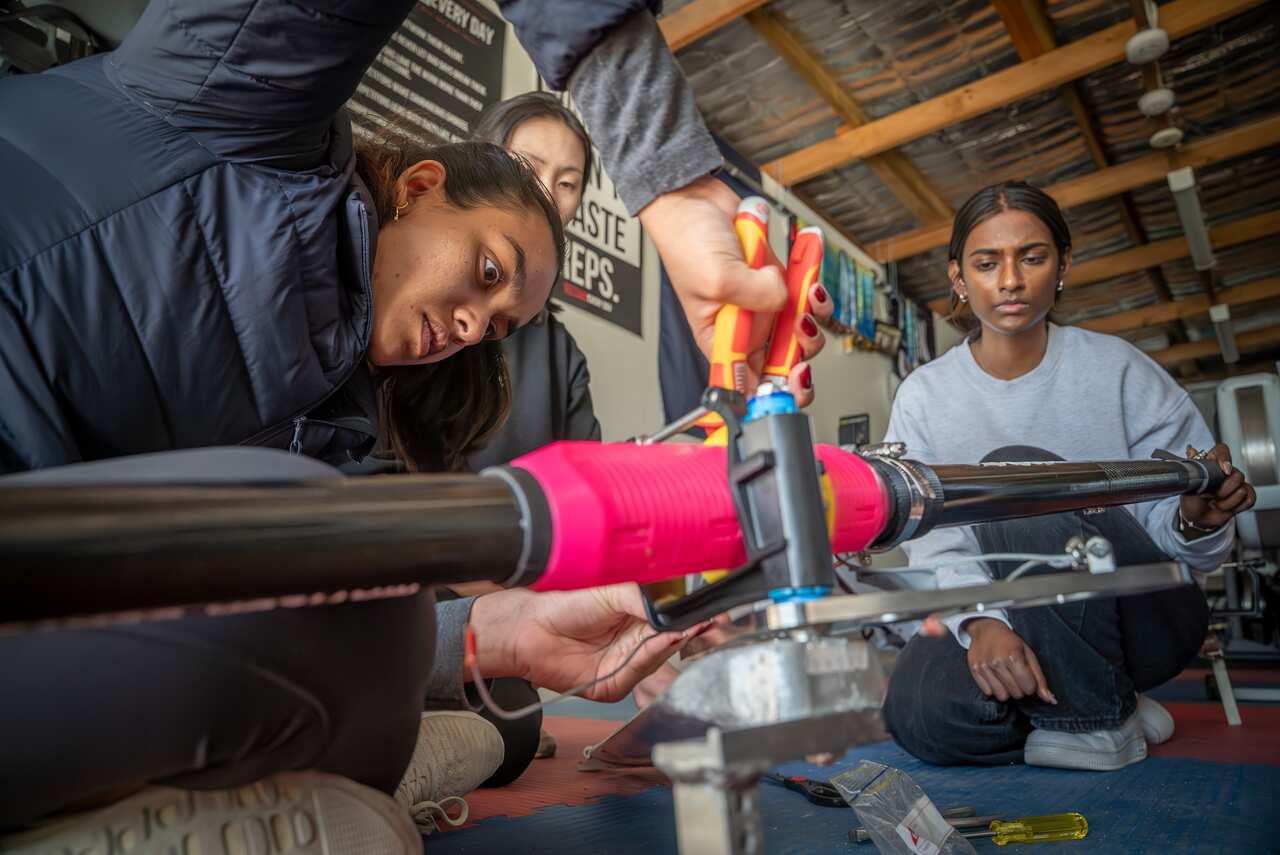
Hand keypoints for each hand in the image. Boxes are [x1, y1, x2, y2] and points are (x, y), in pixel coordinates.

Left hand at [467, 584, 706, 701]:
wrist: (532, 628)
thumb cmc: (565, 606)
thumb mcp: (612, 593)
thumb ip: (643, 601)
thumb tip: (670, 609)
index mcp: (636, 620)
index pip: (672, 623)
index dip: (690, 620)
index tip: (708, 614)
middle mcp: (633, 644)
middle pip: (671, 643)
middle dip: (688, 633)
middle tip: (705, 622)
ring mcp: (623, 666)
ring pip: (657, 659)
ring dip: (670, 645)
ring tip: (681, 629)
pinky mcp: (611, 685)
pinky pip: (636, 674)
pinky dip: (647, 659)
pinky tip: (655, 643)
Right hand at [638, 176, 832, 406]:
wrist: (696, 200)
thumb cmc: (686, 243)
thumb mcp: (717, 280)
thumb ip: (756, 297)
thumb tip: (785, 299)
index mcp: (721, 342)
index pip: (749, 384)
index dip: (773, 392)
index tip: (791, 385)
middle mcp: (745, 329)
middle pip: (784, 361)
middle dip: (801, 352)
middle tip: (800, 333)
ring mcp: (764, 305)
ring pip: (802, 329)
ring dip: (812, 314)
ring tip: (805, 292)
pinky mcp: (777, 282)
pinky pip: (807, 295)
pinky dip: (814, 286)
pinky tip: (808, 274)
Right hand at [964, 618, 1056, 703]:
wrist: (986, 629)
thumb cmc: (1010, 642)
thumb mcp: (1029, 655)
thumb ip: (1039, 678)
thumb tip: (1050, 700)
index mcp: (1013, 657)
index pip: (1029, 688)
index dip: (1030, 683)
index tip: (1026, 675)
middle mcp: (997, 662)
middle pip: (1016, 694)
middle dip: (1019, 687)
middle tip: (1015, 674)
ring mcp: (984, 667)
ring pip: (1002, 696)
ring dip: (1006, 690)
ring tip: (1005, 677)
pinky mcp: (974, 670)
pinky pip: (988, 692)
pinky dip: (993, 687)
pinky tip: (994, 676)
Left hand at [1180, 443, 1255, 536]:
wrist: (1196, 517)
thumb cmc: (1191, 499)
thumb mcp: (1187, 484)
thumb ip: (1193, 467)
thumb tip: (1191, 449)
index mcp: (1211, 464)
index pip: (1222, 450)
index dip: (1225, 458)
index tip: (1224, 470)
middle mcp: (1226, 471)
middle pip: (1238, 475)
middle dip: (1223, 490)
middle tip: (1210, 495)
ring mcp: (1237, 484)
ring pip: (1242, 490)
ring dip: (1225, 503)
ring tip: (1214, 503)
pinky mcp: (1245, 496)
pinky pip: (1249, 500)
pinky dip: (1235, 507)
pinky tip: (1225, 507)